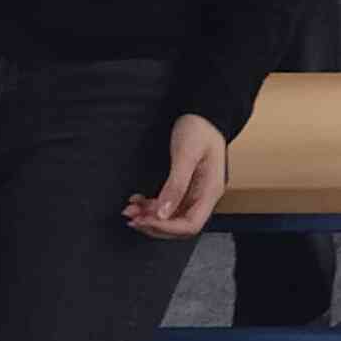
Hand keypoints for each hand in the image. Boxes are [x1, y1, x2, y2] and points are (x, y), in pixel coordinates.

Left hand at [125, 115, 229, 237]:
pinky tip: (138, 200)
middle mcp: (205, 195)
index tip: (144, 220)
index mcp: (210, 190)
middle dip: (155, 225)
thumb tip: (163, 213)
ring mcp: (196, 192)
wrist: (203, 113)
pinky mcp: (186, 188)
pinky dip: (152, 207)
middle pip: (181, 226)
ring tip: (130, 210)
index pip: (191, 224)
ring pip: (172, 217)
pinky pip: (169, 205)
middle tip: (132, 218)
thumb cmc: (198, 129)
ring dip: (150, 217)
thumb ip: (175, 185)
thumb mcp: (185, 155)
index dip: (167, 228)